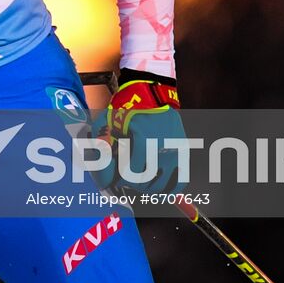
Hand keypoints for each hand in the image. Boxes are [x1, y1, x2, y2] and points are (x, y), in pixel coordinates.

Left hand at [93, 68, 184, 194]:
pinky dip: (171, 191)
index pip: (132, 173)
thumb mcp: (110, 121)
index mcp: (144, 139)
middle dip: (132, 185)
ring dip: (148, 190)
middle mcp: (163, 146)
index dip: (121, 180)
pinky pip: (180, 180)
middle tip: (126, 183)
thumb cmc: (128, 106)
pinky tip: (160, 192)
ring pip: (162, 185)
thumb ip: (102, 145)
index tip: (116, 181)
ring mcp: (175, 150)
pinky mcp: (183, 151)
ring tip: (140, 185)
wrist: (151, 91)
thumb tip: (100, 172)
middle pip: (146, 181)